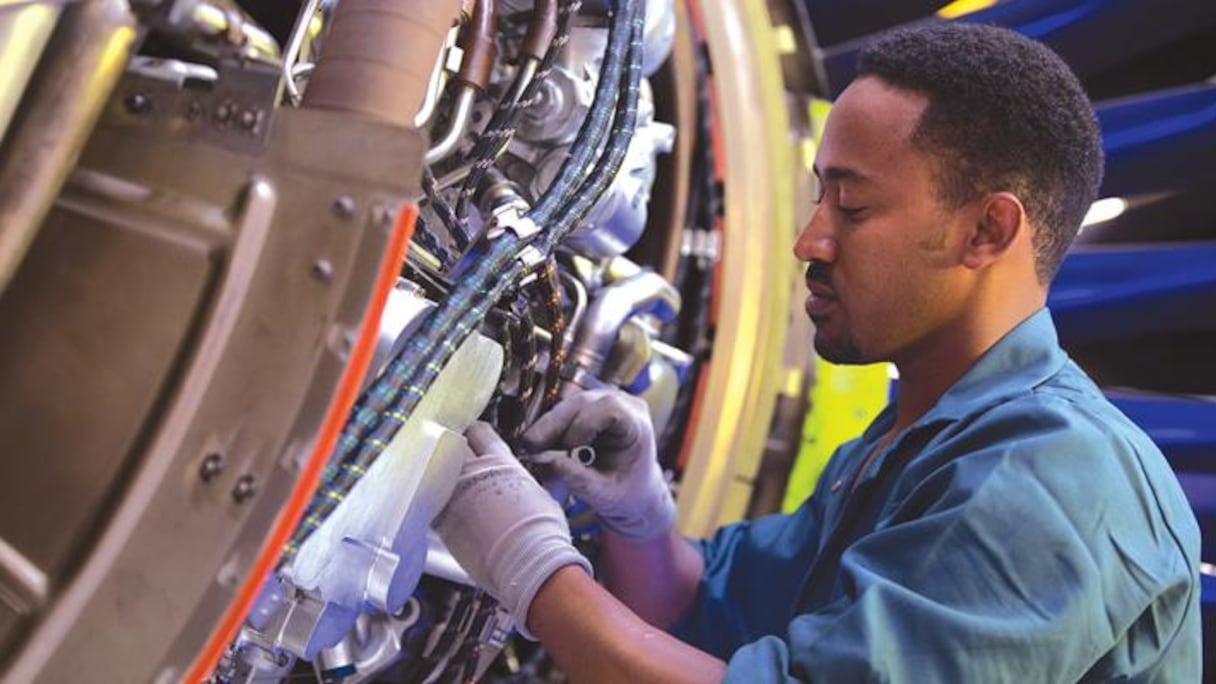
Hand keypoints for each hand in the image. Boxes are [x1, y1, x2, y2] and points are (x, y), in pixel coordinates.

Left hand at [433, 422, 590, 638]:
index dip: (476, 434)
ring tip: (445, 481)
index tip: (473, 439)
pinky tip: (438, 505)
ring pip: (435, 471)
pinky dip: (431, 500)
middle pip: (452, 444)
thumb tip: (553, 478)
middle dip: (454, 448)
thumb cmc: (542, 534)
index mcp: (501, 462)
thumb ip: (534, 483)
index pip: (479, 432)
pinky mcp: (441, 521)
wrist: (527, 563)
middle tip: (456, 457)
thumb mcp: (545, 497)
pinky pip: (428, 501)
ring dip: (439, 473)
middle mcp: (473, 473)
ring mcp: (453, 496)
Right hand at [521, 389, 674, 540]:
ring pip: (568, 405)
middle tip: (530, 447)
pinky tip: (541, 446)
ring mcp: (605, 403)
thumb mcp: (606, 496)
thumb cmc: (627, 493)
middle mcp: (623, 405)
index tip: (570, 451)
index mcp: (637, 424)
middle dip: (554, 424)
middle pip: (583, 402)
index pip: (609, 408)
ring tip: (534, 450)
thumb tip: (553, 463)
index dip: (584, 425)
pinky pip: (564, 412)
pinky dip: (550, 429)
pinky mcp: (588, 409)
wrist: (632, 492)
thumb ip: (582, 481)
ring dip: (548, 427)